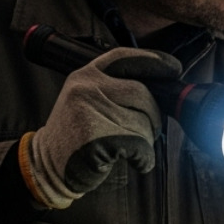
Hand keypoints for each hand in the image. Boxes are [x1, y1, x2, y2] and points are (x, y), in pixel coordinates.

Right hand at [21, 47, 182, 208]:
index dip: (154, 61)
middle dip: (154, 115)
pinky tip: (137, 162)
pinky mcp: (96, 139)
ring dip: (147, 140)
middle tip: (150, 130)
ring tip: (131, 148)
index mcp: (86, 75)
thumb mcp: (87, 100)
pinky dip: (145, 158)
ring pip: (143, 122)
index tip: (174, 68)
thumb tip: (160, 86)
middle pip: (143, 94)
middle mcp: (86, 88)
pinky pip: (139, 145)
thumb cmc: (77, 135)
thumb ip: (115, 88)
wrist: (49, 165)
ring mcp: (90, 112)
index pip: (125, 58)